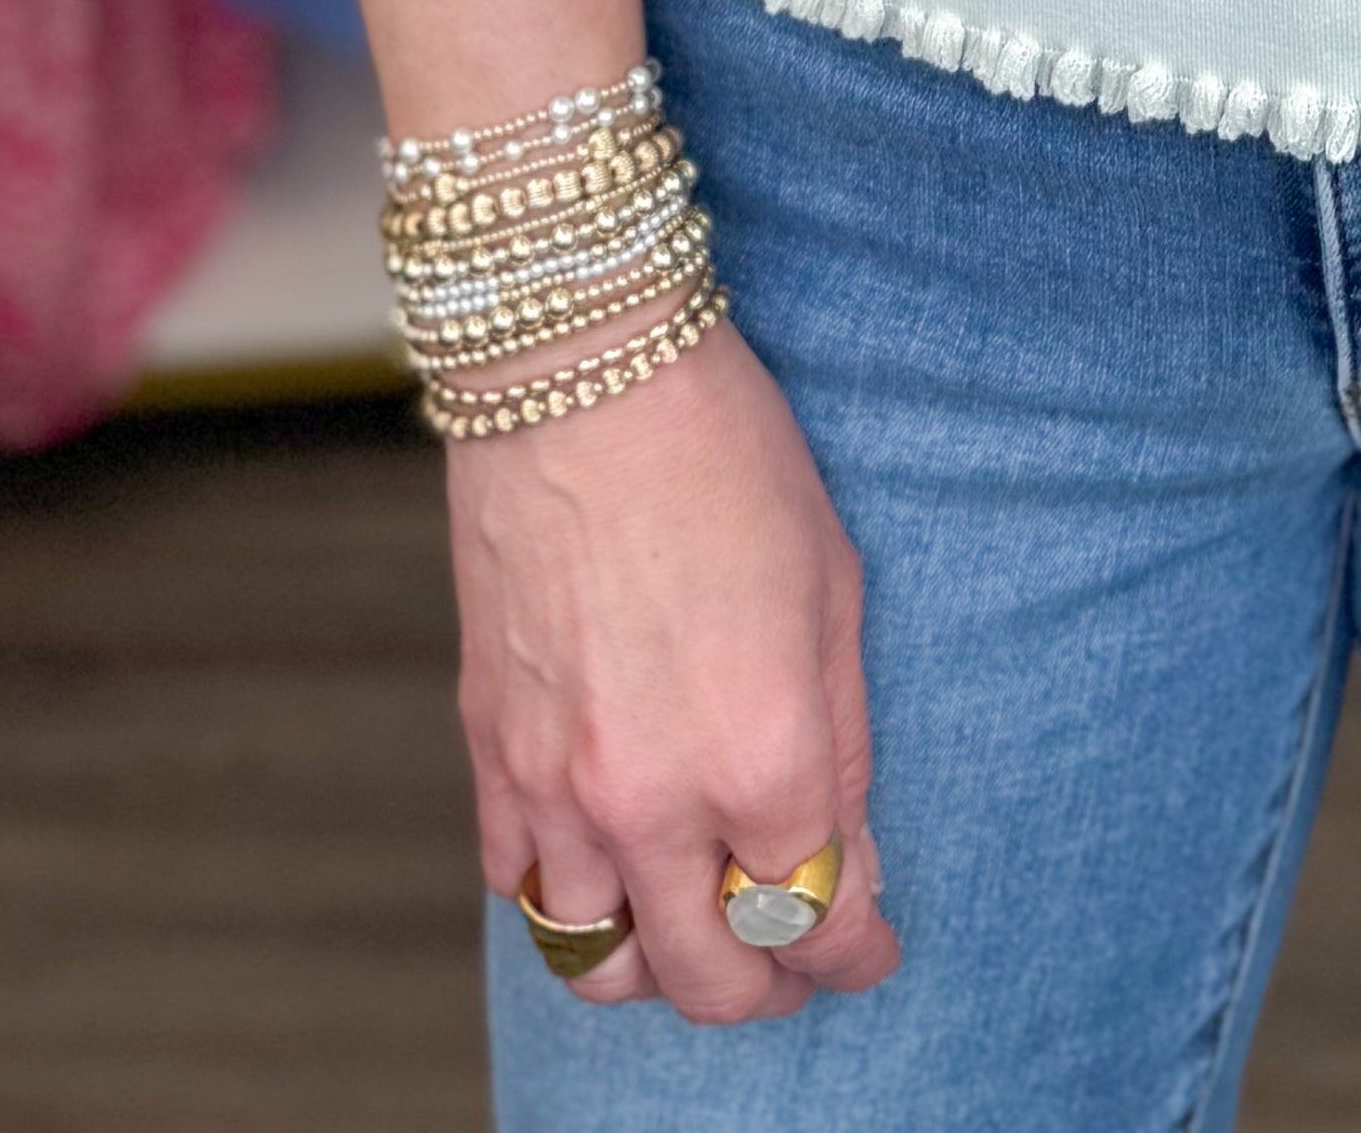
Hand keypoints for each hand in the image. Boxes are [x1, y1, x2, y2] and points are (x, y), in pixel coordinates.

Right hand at [454, 315, 902, 1020]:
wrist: (581, 370)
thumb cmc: (726, 454)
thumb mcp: (834, 589)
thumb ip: (841, 744)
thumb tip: (844, 859)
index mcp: (763, 755)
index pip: (814, 919)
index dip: (852, 950)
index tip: (869, 948)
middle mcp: (654, 798)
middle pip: (708, 978)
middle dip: (766, 988)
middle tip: (792, 963)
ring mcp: (558, 785)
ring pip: (599, 964)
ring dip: (658, 966)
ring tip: (694, 929)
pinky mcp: (491, 749)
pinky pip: (518, 888)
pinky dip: (568, 904)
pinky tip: (608, 866)